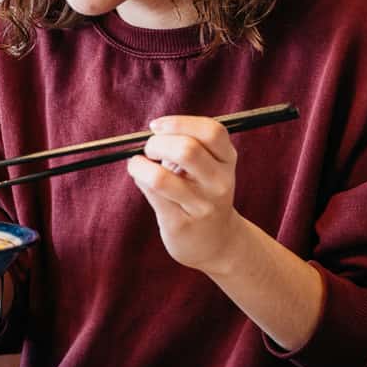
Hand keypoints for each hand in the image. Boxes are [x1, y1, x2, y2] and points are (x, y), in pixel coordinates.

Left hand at [126, 115, 241, 275]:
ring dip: (140, 165)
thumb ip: (190, 146)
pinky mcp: (181, 224)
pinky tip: (142, 179)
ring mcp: (202, 206)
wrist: (217, 243)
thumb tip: (153, 133)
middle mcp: (220, 183)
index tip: (156, 126)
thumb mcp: (209, 167)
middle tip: (150, 150)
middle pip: (186, 150)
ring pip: (161, 177)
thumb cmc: (203, 194)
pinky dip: (140, 179)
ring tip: (139, 165)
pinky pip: (152, 195)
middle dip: (156, 143)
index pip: (211, 131)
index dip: (179, 123)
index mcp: (227, 161)